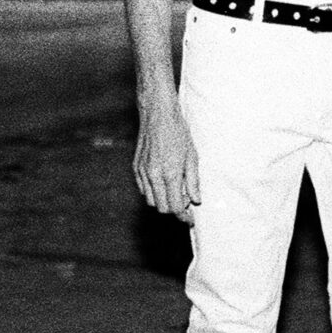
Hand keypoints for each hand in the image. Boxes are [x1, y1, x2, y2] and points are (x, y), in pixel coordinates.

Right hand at [135, 99, 201, 223]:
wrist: (158, 114)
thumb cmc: (178, 133)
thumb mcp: (192, 156)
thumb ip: (193, 181)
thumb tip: (196, 200)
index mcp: (169, 174)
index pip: (174, 207)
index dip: (184, 215)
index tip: (190, 218)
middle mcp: (153, 175)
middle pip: (161, 208)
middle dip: (174, 209)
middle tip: (185, 202)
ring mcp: (142, 172)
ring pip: (150, 201)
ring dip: (163, 201)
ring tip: (174, 191)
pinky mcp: (136, 167)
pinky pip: (143, 189)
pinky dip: (153, 191)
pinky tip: (163, 182)